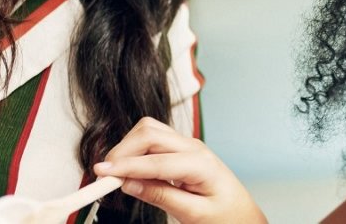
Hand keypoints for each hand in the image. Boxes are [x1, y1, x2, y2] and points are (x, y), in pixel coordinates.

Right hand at [95, 117, 265, 223]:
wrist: (242, 214)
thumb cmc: (225, 216)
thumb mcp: (194, 214)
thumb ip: (161, 196)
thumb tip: (129, 184)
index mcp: (201, 164)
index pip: (156, 160)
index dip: (126, 166)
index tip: (102, 174)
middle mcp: (194, 148)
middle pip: (149, 133)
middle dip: (122, 151)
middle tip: (104, 176)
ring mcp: (187, 145)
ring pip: (149, 130)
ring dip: (128, 147)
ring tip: (116, 173)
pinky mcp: (181, 149)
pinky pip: (153, 139)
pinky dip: (136, 149)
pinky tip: (131, 169)